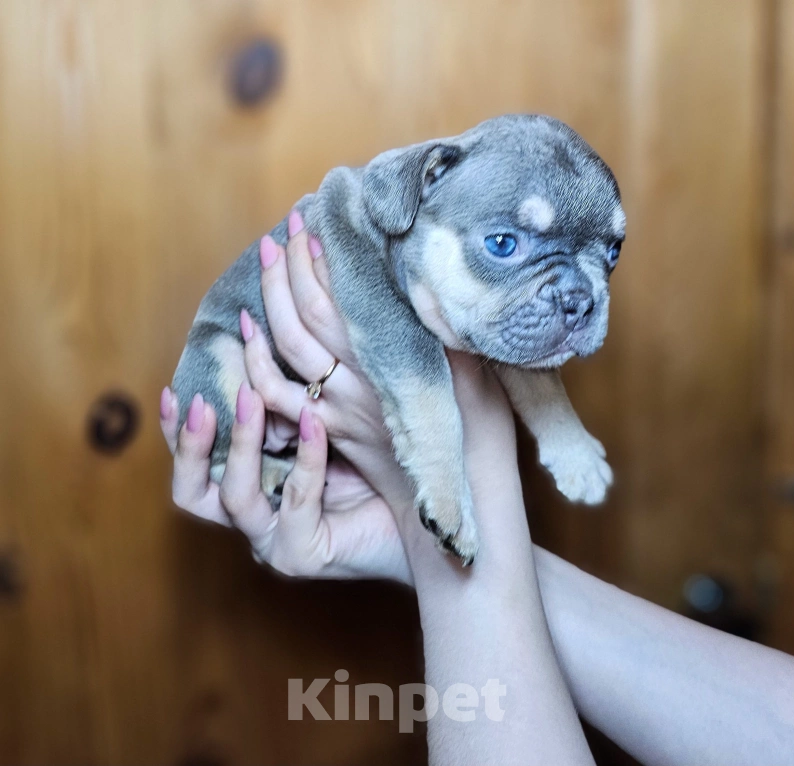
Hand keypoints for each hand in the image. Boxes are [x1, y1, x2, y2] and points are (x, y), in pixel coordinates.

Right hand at [160, 385, 410, 581]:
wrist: (419, 522)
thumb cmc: (374, 470)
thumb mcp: (320, 429)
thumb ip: (287, 405)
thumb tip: (263, 340)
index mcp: (249, 491)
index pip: (195, 467)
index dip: (176, 432)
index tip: (172, 390)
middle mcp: (253, 520)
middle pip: (191, 493)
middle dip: (189, 445)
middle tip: (199, 400)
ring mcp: (274, 542)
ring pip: (236, 497)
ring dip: (241, 443)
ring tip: (253, 398)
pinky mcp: (305, 553)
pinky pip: (297, 498)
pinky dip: (305, 456)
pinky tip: (314, 422)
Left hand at [243, 212, 519, 550]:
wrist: (462, 509)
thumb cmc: (482, 441)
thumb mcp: (478, 376)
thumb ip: (448, 331)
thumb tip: (426, 282)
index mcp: (391, 366)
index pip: (339, 303)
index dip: (319, 262)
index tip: (312, 225)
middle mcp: (356, 386)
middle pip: (304, 319)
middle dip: (288, 269)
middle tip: (284, 230)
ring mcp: (337, 410)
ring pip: (284, 351)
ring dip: (268, 303)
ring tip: (266, 261)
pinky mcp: (331, 430)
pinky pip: (279, 395)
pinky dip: (256, 362)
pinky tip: (250, 330)